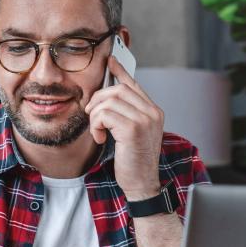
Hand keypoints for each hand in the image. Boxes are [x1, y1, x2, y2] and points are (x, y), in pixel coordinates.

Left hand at [85, 56, 163, 200]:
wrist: (141, 184)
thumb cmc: (133, 161)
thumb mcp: (130, 134)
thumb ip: (124, 115)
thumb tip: (106, 98)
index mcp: (153, 112)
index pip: (134, 85)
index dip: (120, 72)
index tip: (110, 62)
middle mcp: (152, 112)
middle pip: (117, 90)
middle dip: (97, 100)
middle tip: (92, 116)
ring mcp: (145, 119)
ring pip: (108, 101)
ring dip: (95, 116)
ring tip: (98, 132)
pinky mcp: (133, 129)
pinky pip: (104, 114)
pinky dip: (96, 126)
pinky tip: (101, 138)